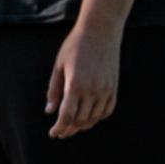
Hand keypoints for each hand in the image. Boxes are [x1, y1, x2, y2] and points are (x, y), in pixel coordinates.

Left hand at [46, 19, 120, 138]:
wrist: (100, 30)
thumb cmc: (75, 46)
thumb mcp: (59, 66)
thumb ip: (54, 90)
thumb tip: (50, 111)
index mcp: (75, 85)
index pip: (67, 116)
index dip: (59, 128)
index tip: (53, 133)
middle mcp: (92, 90)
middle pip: (80, 120)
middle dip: (69, 129)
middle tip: (61, 132)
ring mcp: (106, 89)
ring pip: (94, 118)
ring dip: (83, 125)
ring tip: (73, 127)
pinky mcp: (114, 87)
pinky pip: (107, 110)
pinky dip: (98, 117)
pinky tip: (89, 117)